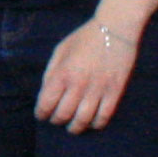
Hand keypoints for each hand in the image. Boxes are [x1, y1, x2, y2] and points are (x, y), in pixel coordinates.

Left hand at [36, 18, 134, 133]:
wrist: (116, 28)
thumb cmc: (84, 38)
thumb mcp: (61, 50)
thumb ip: (51, 72)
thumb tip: (46, 93)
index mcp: (62, 73)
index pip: (46, 103)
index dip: (41, 113)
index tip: (42, 114)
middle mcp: (79, 84)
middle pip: (63, 115)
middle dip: (56, 120)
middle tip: (56, 119)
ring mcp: (98, 89)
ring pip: (83, 120)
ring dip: (75, 127)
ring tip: (72, 127)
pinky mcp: (115, 92)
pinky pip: (103, 117)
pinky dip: (95, 124)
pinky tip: (91, 122)